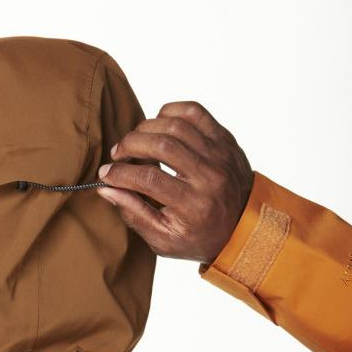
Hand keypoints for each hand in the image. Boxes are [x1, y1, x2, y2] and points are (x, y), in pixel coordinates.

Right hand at [96, 101, 253, 262]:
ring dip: (146, 129)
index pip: (150, 179)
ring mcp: (219, 154)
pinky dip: (169, 113)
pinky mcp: (223, 139)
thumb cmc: (201, 235)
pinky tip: (158, 126)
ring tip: (135, 142)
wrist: (246, 226)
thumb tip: (106, 188)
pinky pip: (194, 112)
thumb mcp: (165, 240)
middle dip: (130, 145)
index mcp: (195, 206)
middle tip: (117, 154)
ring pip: (175, 125)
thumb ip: (134, 214)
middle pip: (162, 145)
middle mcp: (210, 176)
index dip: (121, 174)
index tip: (105, 174)